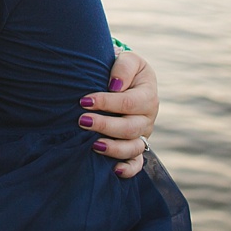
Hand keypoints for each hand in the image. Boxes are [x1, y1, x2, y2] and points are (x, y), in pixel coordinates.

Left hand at [79, 50, 158, 177]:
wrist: (125, 79)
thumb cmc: (123, 69)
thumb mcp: (129, 59)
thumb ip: (123, 68)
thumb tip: (115, 86)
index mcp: (148, 96)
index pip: (129, 103)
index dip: (106, 102)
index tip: (84, 100)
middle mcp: (147, 118)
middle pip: (130, 128)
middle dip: (105, 126)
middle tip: (82, 121)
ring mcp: (142, 134)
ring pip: (133, 148)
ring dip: (113, 148)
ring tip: (93, 145)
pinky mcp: (136, 146)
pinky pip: (137, 163)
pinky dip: (128, 169)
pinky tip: (113, 170)